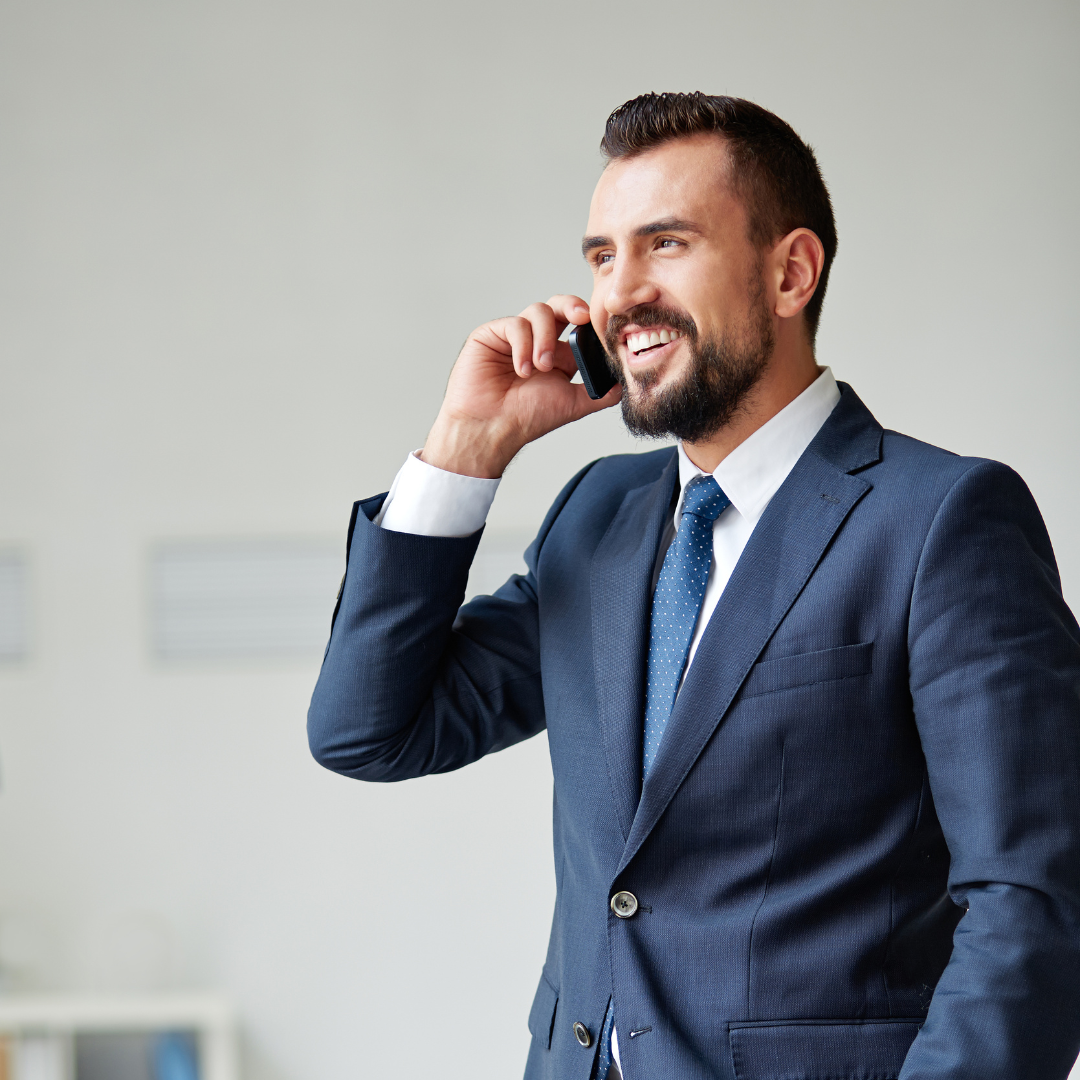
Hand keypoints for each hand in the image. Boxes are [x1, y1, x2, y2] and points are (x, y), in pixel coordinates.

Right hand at [422, 295, 620, 477]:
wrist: (492, 429)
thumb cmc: (525, 418)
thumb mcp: (572, 404)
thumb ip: (599, 393)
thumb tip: (624, 385)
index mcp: (557, 354)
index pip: (576, 324)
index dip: (588, 321)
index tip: (599, 327)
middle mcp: (536, 340)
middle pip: (558, 305)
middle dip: (572, 306)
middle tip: (581, 317)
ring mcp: (513, 336)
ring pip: (538, 311)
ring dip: (544, 339)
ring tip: (539, 368)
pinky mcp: (491, 334)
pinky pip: (514, 324)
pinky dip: (522, 345)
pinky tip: (522, 370)